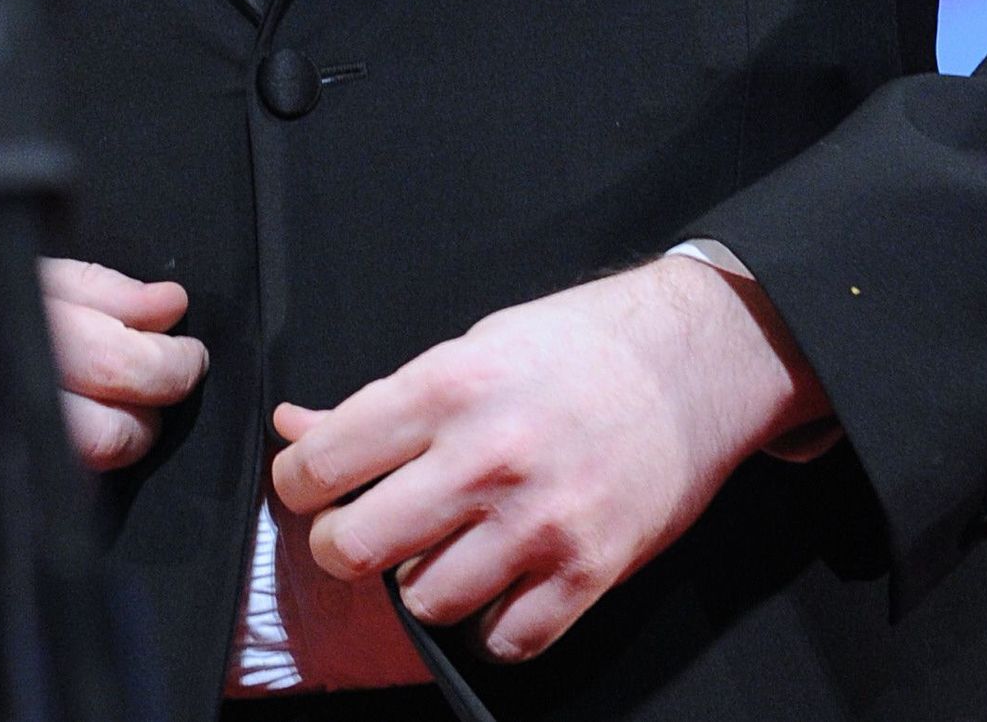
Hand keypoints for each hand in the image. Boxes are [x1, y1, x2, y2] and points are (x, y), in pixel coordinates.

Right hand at [0, 236, 207, 568]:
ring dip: (96, 465)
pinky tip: (25, 467)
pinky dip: (29, 506)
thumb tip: (165, 307)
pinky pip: (0, 535)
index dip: (171, 365)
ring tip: (89, 430)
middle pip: (106, 436)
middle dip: (144, 419)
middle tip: (140, 398)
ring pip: (62, 489)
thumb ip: (85, 287)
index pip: (117, 359)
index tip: (183, 359)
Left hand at [271, 257, 826, 662]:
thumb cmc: (574, 346)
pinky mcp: (587, 572)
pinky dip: (491, 623)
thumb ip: (380, 400)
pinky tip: (500, 582)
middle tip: (363, 532)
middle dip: (342, 548)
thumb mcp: (469, 347)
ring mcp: (537, 522)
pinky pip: (503, 640)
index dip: (297, 486)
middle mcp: (484, 457)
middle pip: (353, 550)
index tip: (311, 488)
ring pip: (422, 603)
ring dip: (422, 584)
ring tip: (446, 548)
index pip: (321, 465)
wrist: (692, 361)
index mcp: (446, 386)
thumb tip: (294, 428)